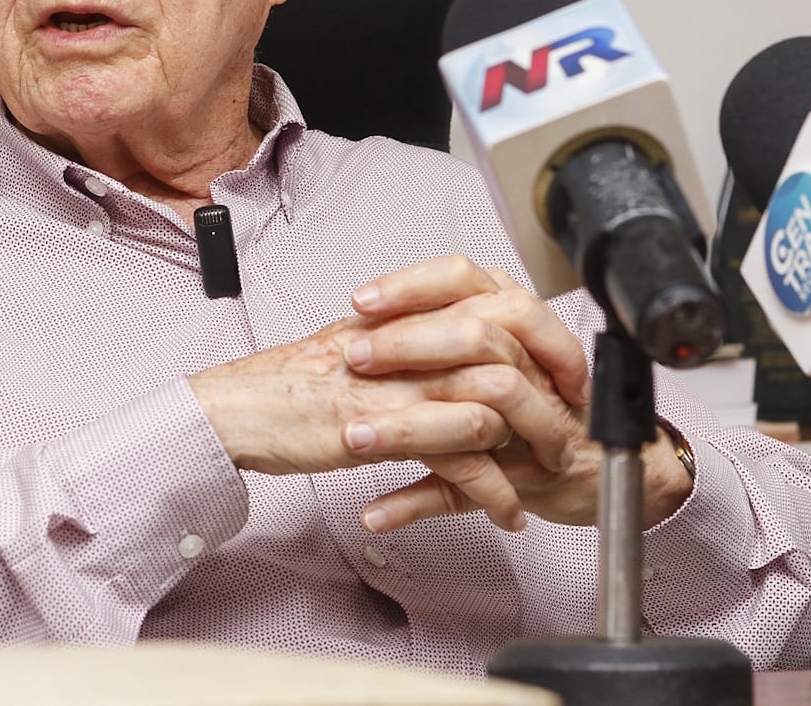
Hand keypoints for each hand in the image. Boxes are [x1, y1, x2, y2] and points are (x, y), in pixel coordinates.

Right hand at [187, 255, 590, 530]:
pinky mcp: (386, 427)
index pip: (497, 301)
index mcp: (406, 311)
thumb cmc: (287, 386)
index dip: (545, 337)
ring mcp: (398, 380)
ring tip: (549, 474)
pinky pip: (462, 453)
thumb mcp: (356, 345)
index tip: (569, 374)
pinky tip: (506, 510)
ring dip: (534, 441)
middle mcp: (407, 336)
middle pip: (510, 343)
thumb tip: (454, 345)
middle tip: (573, 429)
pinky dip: (494, 489)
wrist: (237, 411)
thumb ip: (409, 341)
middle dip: (554, 392)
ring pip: (497, 394)